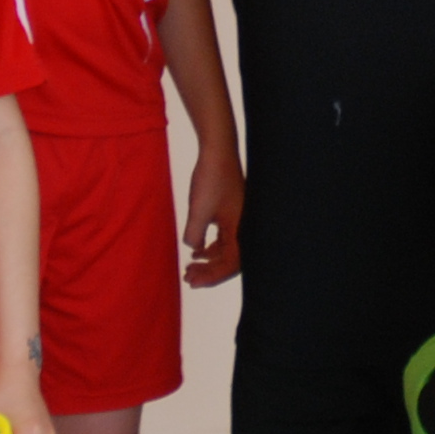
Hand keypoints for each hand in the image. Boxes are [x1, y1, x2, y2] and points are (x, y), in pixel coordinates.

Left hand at [181, 132, 244, 287]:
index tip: (194, 282)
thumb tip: (194, 248)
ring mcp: (240, 219)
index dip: (212, 277)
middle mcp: (244, 226)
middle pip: (230, 260)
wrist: (217, 151)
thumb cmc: (212, 178)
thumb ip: (195, 235)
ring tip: (191, 267)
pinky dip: (211, 247)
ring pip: (227, 249)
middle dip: (209, 272)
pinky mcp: (233, 212)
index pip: (231, 264)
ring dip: (209, 260)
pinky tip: (196, 250)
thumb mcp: (198, 211)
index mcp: (241, 228)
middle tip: (189, 278)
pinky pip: (225, 238)